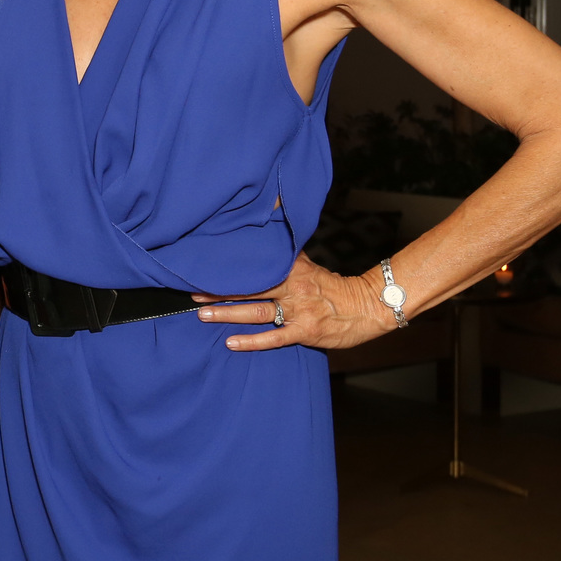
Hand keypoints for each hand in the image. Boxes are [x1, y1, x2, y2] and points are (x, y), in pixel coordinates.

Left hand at [194, 254, 391, 352]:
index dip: (229, 269)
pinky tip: (230, 343)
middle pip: (249, 288)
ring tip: (202, 314)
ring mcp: (298, 311)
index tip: (204, 267)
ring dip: (227, 313)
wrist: (368, 307)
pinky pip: (274, 337)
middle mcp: (293, 287)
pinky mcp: (305, 332)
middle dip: (219, 291)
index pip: (255, 267)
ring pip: (256, 312)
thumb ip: (285, 251)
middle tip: (192, 292)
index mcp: (292, 269)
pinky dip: (251, 341)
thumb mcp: (308, 263)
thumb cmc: (333, 287)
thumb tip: (271, 217)